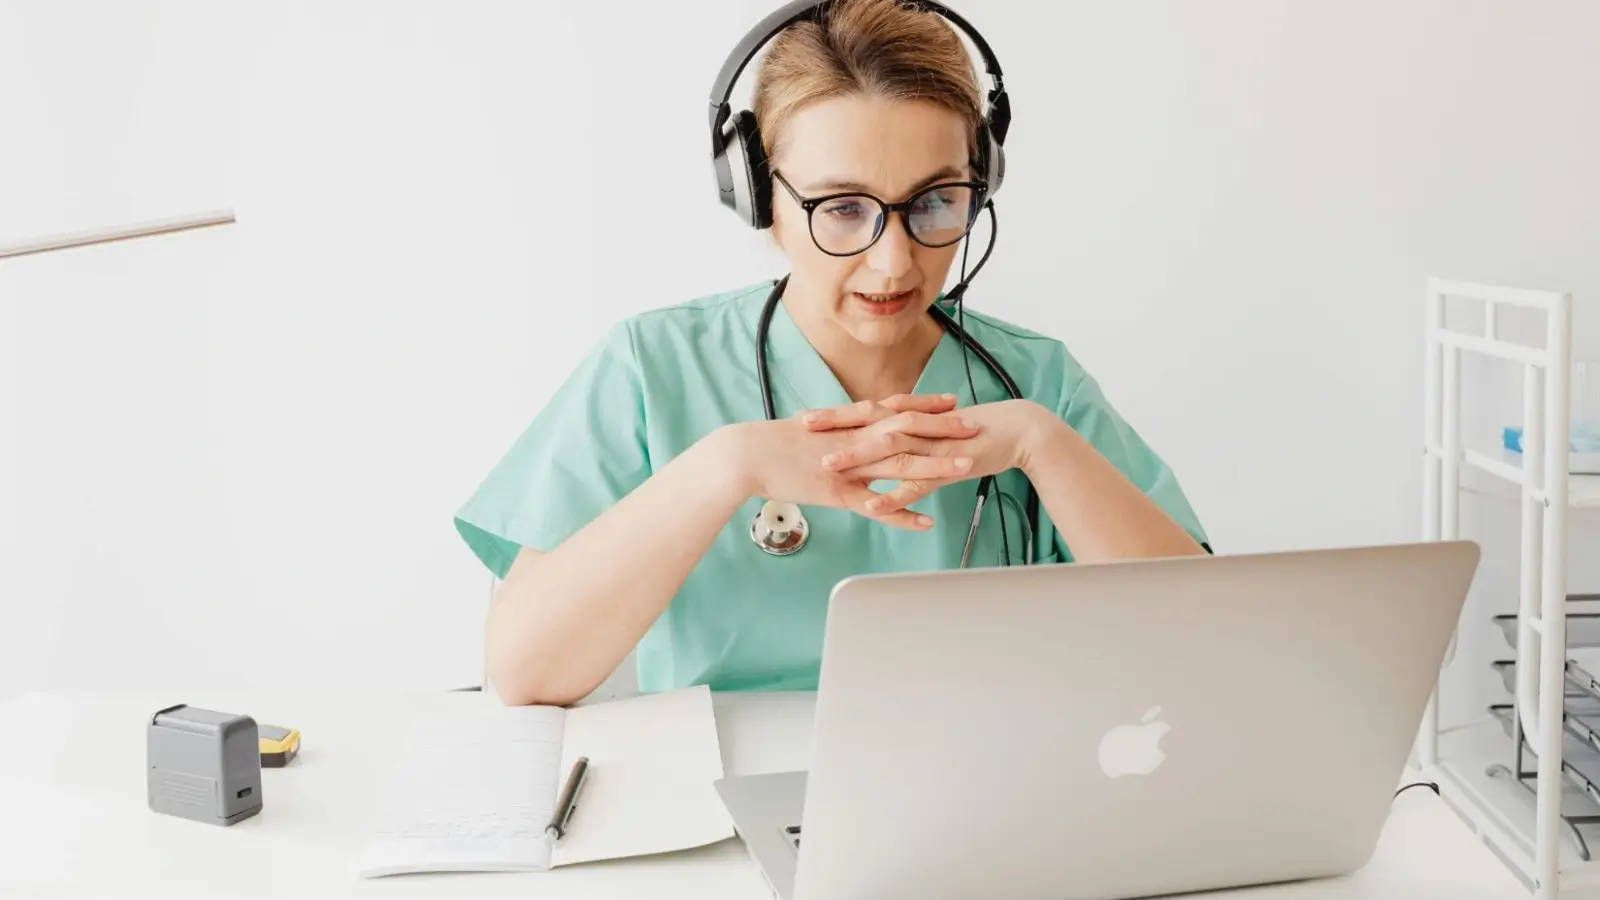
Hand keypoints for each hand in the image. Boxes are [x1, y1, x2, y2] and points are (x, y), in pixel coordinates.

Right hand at [721, 395, 981, 530]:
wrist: (745, 454)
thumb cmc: (771, 443)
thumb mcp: (810, 430)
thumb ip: (834, 430)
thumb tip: (846, 428)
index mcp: (849, 424)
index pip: (895, 409)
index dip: (926, 407)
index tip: (951, 403)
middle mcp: (855, 440)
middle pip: (907, 431)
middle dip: (943, 430)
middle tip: (974, 428)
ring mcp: (849, 466)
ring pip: (901, 465)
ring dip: (936, 466)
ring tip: (966, 467)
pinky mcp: (839, 492)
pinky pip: (876, 506)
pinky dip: (903, 514)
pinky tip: (926, 522)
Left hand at [806, 398, 1055, 512]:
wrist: (1015, 432)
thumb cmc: (973, 432)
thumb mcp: (932, 431)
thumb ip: (906, 436)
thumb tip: (881, 440)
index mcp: (910, 416)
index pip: (865, 411)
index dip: (835, 414)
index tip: (804, 416)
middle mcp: (916, 426)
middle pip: (869, 422)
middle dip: (835, 425)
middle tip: (803, 427)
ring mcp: (931, 446)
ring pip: (888, 450)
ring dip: (857, 457)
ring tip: (828, 465)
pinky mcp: (947, 466)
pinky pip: (916, 484)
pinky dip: (894, 495)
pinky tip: (873, 505)